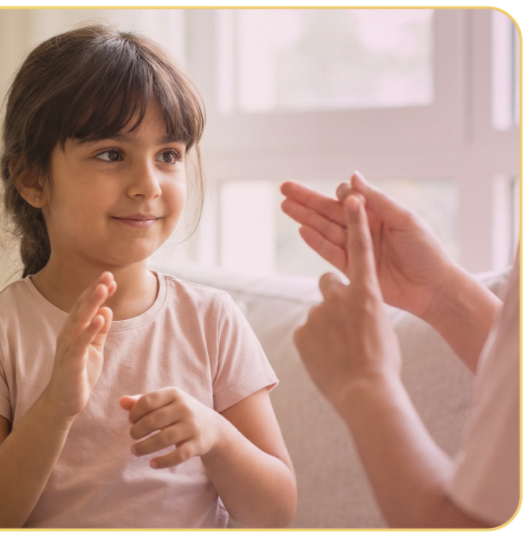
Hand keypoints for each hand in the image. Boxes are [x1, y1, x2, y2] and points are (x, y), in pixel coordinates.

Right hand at [42, 272, 114, 419]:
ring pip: (80, 321)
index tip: (110, 278)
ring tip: (103, 289)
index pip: (85, 306)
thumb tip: (107, 309)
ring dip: (91, 304)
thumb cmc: (78, 375)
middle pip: (82, 308)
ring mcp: (68, 347)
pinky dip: (90, 330)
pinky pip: (81, 343)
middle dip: (94, 291)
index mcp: (73, 330)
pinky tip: (100, 319)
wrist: (62, 402)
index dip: (97, 291)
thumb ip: (99, 331)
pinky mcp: (71, 362)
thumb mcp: (93, 349)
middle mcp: (68, 334)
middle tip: (107, 274)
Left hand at [119, 387, 224, 468]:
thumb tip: (121, 401)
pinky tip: (152, 464)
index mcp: (174, 394)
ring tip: (134, 450)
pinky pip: (178, 455)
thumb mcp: (165, 403)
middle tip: (132, 436)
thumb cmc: (179, 412)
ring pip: (164, 439)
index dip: (134, 412)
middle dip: (138, 430)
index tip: (131, 421)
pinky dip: (163, 462)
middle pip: (154, 420)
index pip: (148, 401)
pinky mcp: (198, 445)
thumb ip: (142, 402)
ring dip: (145, 447)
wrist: (212, 427)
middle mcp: (185, 408)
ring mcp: (192, 427)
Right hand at [281, 172, 454, 319]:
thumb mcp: (405, 220)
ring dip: (305, 217)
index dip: (342, 192)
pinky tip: (301, 230)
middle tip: (284, 187)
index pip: (350, 197)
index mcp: (378, 213)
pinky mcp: (351, 268)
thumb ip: (378, 200)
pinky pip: (329, 252)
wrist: (433, 289)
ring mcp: (356, 248)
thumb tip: (352, 177)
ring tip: (285, 205)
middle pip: (329, 210)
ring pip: (324, 228)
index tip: (345, 194)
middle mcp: (363, 228)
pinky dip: (315, 241)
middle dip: (307, 199)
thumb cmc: (426, 251)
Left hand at [293, 195, 401, 409]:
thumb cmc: (383, 363)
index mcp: (368, 292)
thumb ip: (364, 309)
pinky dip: (315, 344)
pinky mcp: (300, 331)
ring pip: (318, 313)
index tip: (351, 195)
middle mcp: (339, 296)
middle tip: (345, 323)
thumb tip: (352, 309)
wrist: (366, 393)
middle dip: (333, 296)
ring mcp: (317, 313)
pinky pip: (306, 333)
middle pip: (328, 282)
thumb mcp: (382, 328)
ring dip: (326, 327)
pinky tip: (327, 360)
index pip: (360, 249)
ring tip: (340, 352)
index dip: (355, 221)